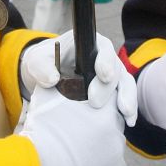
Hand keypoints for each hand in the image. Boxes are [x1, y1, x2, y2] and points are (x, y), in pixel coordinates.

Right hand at [18, 85, 126, 165]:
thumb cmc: (42, 134)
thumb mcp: (47, 98)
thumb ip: (60, 82)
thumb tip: (60, 74)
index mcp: (105, 111)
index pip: (110, 99)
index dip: (98, 103)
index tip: (87, 107)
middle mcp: (117, 133)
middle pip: (112, 123)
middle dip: (99, 125)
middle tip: (78, 131)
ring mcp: (118, 157)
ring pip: (112, 145)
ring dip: (100, 146)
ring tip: (78, 150)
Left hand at [20, 32, 137, 125]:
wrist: (47, 74)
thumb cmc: (44, 62)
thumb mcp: (37, 61)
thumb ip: (42, 67)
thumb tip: (52, 79)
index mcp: (89, 44)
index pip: (102, 49)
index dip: (105, 61)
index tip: (103, 75)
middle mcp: (104, 57)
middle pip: (115, 69)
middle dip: (108, 87)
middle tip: (95, 103)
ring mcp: (111, 74)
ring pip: (125, 83)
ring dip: (127, 99)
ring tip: (127, 114)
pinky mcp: (112, 91)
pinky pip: (124, 97)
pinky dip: (128, 110)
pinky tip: (128, 122)